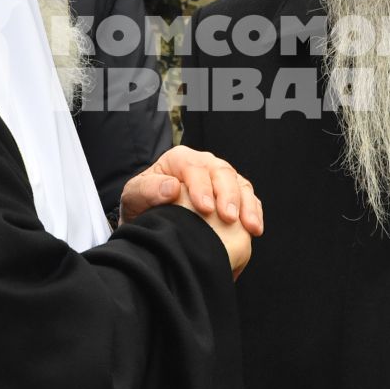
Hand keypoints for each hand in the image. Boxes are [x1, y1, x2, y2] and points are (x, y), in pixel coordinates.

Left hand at [119, 146, 263, 236]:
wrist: (150, 220)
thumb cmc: (142, 205)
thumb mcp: (134, 196)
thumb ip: (147, 190)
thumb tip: (171, 188)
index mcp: (180, 159)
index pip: (195, 167)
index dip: (202, 186)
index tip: (205, 208)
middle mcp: (203, 164)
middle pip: (222, 172)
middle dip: (229, 195)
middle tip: (229, 218)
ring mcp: (220, 179)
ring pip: (240, 184)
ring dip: (247, 205)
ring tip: (250, 226)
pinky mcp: (233, 195)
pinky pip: (249, 199)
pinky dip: (254, 212)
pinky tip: (255, 228)